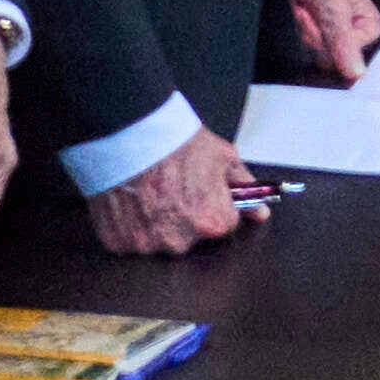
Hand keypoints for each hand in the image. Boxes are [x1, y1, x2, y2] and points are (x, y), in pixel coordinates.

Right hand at [86, 126, 267, 255]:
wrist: (131, 133)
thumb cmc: (176, 143)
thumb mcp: (222, 157)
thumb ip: (244, 187)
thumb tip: (261, 212)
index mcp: (211, 222)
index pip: (224, 225)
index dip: (216, 204)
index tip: (204, 191)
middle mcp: (179, 241)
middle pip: (190, 238)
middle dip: (186, 218)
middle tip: (174, 189)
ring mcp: (146, 245)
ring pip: (159, 241)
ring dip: (157, 224)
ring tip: (151, 193)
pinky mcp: (118, 244)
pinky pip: (130, 241)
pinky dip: (131, 226)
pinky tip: (133, 202)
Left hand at [274, 0, 379, 81]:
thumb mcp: (333, 11)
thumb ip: (345, 42)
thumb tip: (358, 74)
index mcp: (371, 27)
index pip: (347, 59)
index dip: (329, 41)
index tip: (324, 19)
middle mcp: (357, 33)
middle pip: (331, 59)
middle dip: (315, 37)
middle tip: (313, 13)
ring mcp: (339, 33)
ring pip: (317, 54)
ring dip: (305, 32)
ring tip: (308, 10)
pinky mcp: (324, 32)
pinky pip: (308, 47)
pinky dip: (300, 31)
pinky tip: (304, 14)